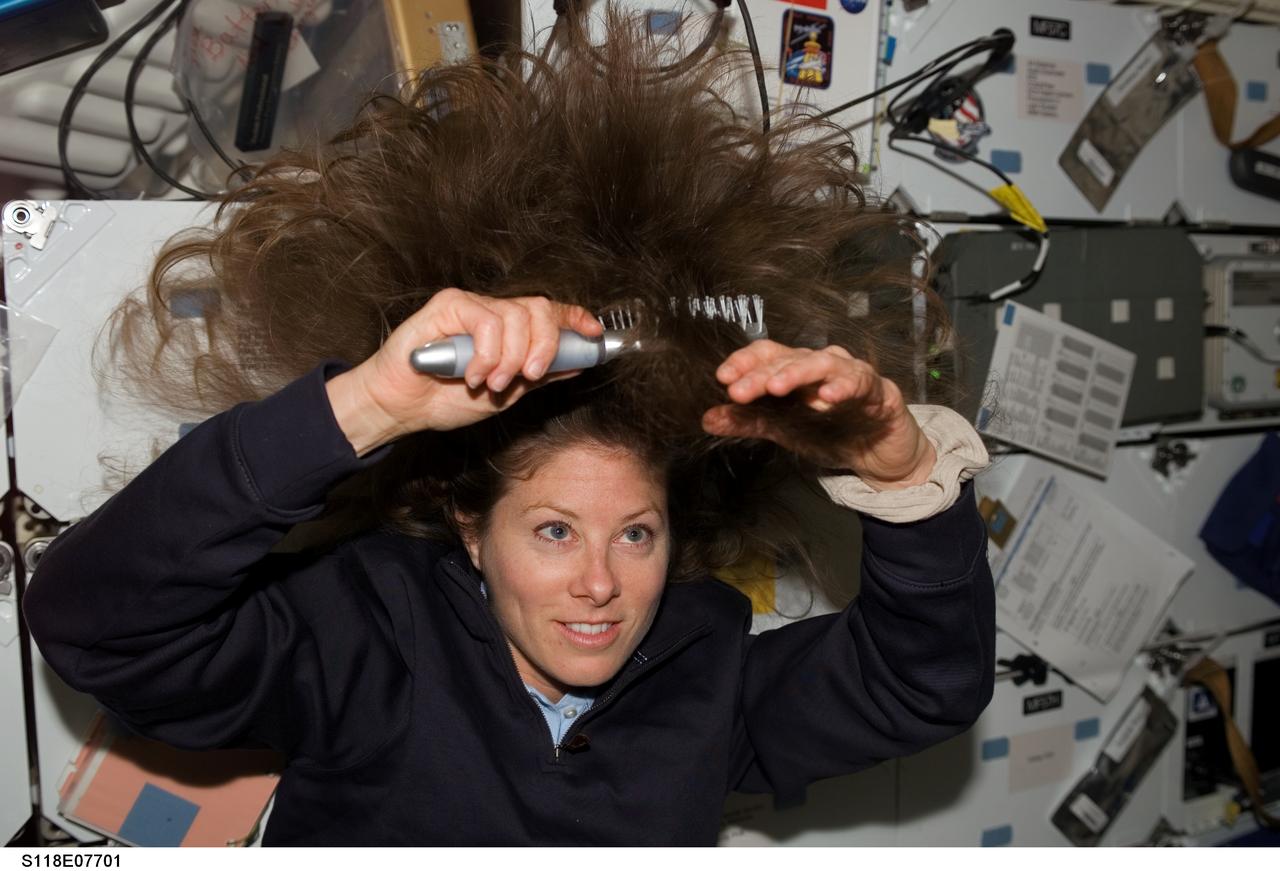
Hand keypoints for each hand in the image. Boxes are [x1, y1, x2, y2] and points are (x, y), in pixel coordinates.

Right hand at [326, 288, 601, 453]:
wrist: (403, 407)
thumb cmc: (446, 399)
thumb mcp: (507, 393)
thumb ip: (540, 376)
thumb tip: (579, 362)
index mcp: (511, 330)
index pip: (551, 312)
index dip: (575, 319)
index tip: (595, 334)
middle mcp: (494, 312)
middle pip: (540, 309)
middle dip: (545, 346)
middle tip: (529, 376)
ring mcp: (472, 305)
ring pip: (516, 316)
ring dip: (510, 358)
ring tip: (490, 383)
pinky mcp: (449, 305)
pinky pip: (486, 321)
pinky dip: (486, 354)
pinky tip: (471, 374)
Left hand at [700, 340, 936, 489]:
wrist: (879, 454)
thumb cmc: (831, 432)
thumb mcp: (784, 430)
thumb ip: (748, 422)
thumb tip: (708, 419)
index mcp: (796, 369)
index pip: (766, 355)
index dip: (744, 362)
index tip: (722, 378)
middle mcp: (822, 364)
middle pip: (788, 358)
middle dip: (761, 375)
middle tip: (738, 392)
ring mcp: (851, 374)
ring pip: (822, 362)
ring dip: (797, 373)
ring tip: (777, 387)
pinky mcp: (880, 391)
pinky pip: (861, 383)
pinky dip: (844, 387)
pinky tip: (829, 396)